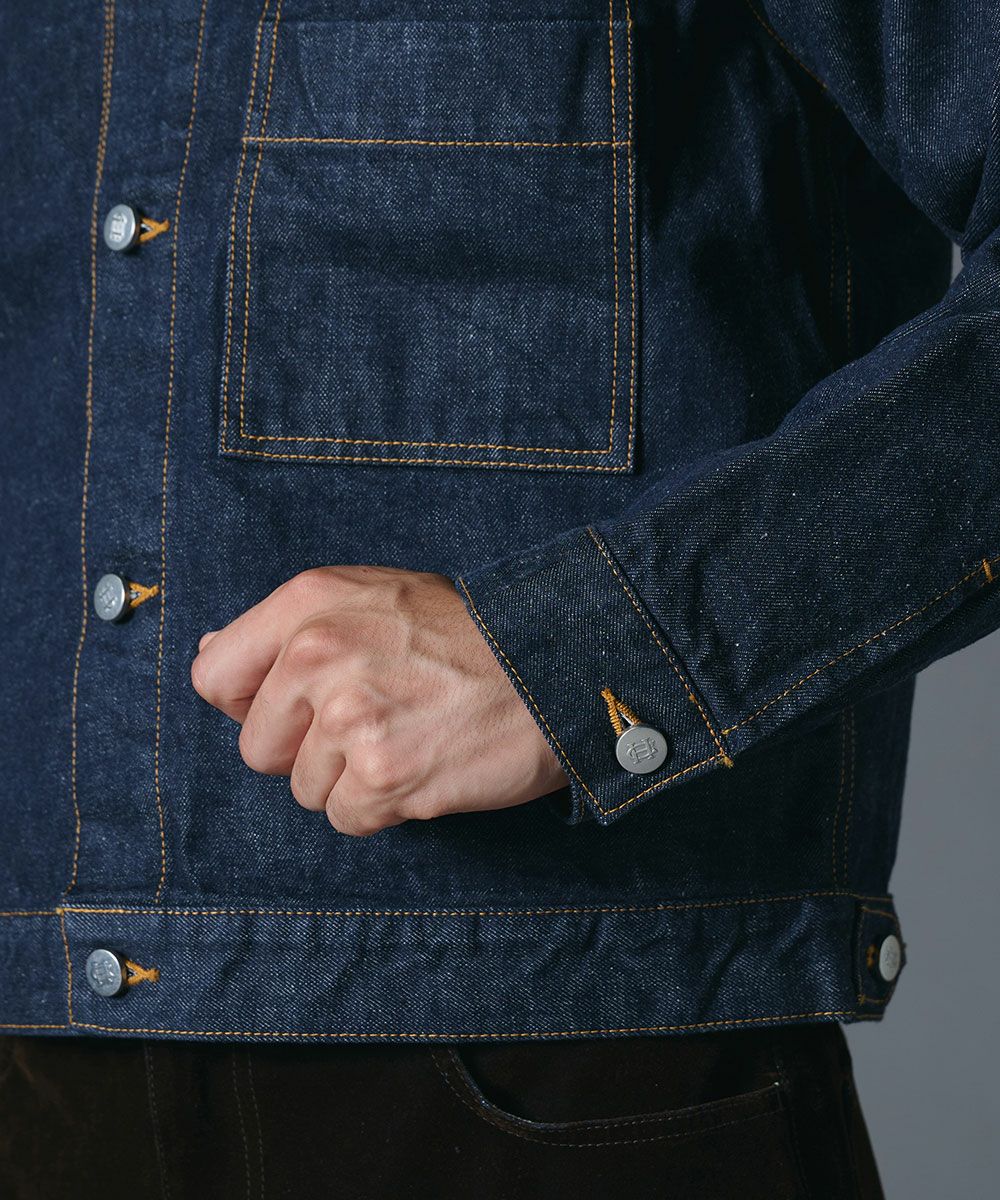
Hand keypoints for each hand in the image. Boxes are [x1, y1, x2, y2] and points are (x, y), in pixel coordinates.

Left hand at [190, 566, 567, 834]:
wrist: (557, 662)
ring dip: (352, 779)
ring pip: (305, 789)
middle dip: (308, 750)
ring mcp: (350, 717)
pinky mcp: (384, 776)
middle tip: (374, 721)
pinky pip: (347, 818)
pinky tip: (425, 766)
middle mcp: (318, 654)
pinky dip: (384, 807)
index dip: (251, 703)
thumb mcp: (374, 594)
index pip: (213, 676)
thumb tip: (214, 652)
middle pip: (258, 748)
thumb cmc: (470, 632)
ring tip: (410, 737)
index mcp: (308, 603)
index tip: (295, 708)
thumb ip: (293, 624)